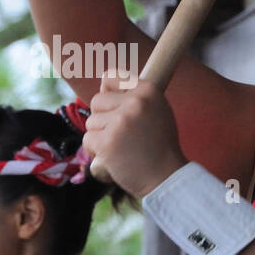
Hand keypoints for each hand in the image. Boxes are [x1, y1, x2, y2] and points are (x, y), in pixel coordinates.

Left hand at [83, 74, 187, 197]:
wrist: (166, 177)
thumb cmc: (159, 145)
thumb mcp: (157, 110)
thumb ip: (134, 96)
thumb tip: (103, 82)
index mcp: (148, 90)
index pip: (111, 77)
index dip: (108, 93)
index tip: (115, 109)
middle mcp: (135, 102)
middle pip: (96, 101)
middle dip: (103, 119)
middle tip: (122, 135)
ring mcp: (121, 121)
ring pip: (91, 122)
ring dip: (100, 136)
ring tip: (121, 147)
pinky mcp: (107, 142)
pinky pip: (88, 140)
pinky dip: (95, 151)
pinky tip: (113, 157)